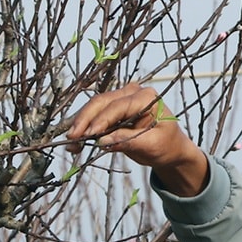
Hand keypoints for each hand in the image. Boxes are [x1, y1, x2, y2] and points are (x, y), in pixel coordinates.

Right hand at [67, 84, 209, 196]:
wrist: (171, 148)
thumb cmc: (167, 145)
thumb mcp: (151, 145)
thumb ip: (127, 141)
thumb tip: (102, 141)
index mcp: (146, 98)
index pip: (117, 106)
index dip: (100, 120)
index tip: (87, 135)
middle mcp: (132, 93)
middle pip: (101, 102)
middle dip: (85, 120)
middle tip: (72, 137)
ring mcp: (122, 98)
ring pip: (94, 107)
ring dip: (81, 124)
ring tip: (70, 143)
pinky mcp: (114, 108)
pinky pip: (95, 115)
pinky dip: (85, 127)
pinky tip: (75, 141)